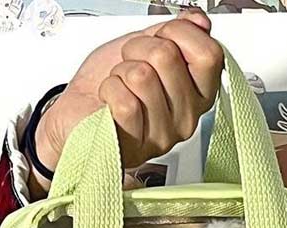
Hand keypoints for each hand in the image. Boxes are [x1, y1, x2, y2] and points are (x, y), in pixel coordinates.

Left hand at [31, 9, 223, 195]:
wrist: (77, 113)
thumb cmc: (108, 85)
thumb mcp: (144, 48)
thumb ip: (175, 33)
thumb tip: (199, 21)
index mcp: (197, 94)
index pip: (209, 54)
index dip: (178, 32)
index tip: (161, 38)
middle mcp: (186, 118)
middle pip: (169, 57)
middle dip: (139, 47)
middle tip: (130, 63)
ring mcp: (163, 136)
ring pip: (143, 76)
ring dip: (121, 71)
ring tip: (120, 85)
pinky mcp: (137, 146)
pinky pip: (125, 102)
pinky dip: (109, 91)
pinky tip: (110, 102)